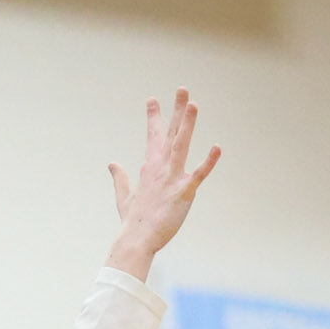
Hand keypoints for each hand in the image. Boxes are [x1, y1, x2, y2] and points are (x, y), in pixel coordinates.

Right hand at [106, 88, 219, 281]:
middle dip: (176, 110)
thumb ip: (120, 178)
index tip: (153, 99)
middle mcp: (160, 168)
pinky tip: (217, 147)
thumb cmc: (132, 222)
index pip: (153, 136)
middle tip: (183, 89)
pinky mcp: (183, 192)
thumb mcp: (123, 196)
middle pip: (171, 133)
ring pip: (181, 145)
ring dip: (187, 124)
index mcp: (149, 168)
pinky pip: (198, 174)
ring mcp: (171, 178)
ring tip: (193, 104)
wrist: (136, 239)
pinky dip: (209, 161)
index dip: (154, 117)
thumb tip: (112, 164)